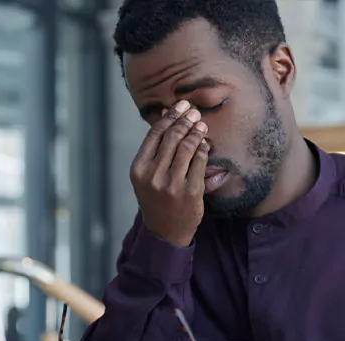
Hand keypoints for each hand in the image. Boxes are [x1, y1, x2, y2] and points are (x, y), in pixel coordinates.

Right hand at [130, 100, 209, 247]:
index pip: (155, 134)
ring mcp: (172, 184)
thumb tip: (166, 112)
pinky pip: (200, 162)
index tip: (180, 105)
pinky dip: (203, 149)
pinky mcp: (190, 192)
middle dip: (185, 120)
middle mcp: (153, 176)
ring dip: (196, 132)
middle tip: (194, 111)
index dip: (170, 116)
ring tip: (201, 124)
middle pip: (172, 137)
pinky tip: (205, 143)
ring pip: (187, 147)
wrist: (165, 231)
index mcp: (139, 169)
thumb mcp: (147, 174)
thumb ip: (155, 147)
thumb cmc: (156, 197)